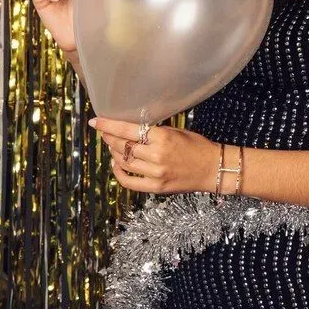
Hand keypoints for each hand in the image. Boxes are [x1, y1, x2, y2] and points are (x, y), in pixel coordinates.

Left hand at [91, 117, 223, 194]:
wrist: (213, 168)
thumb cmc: (198, 146)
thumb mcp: (177, 132)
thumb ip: (155, 132)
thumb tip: (131, 130)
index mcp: (163, 138)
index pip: (128, 130)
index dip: (109, 126)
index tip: (95, 121)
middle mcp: (157, 156)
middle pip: (123, 146)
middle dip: (110, 138)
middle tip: (105, 134)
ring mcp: (155, 173)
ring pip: (124, 163)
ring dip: (114, 154)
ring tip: (113, 147)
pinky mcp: (156, 187)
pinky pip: (129, 181)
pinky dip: (119, 173)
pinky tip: (117, 165)